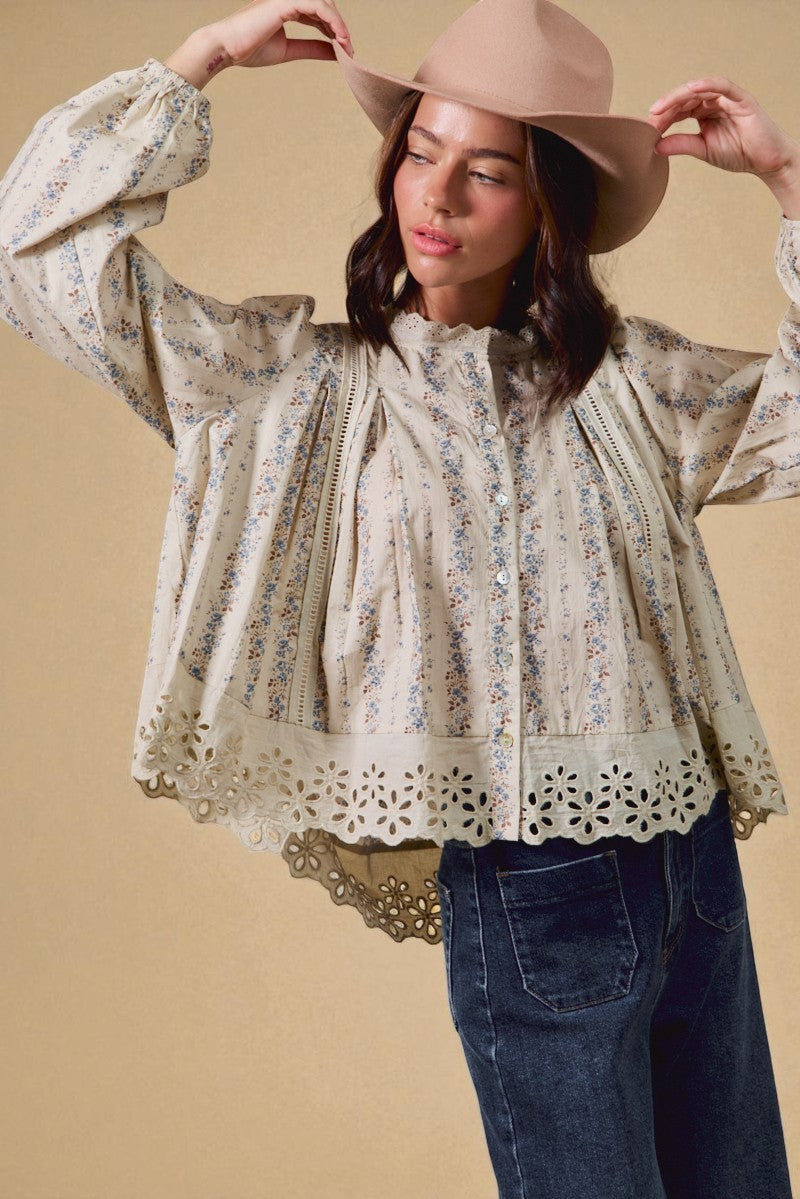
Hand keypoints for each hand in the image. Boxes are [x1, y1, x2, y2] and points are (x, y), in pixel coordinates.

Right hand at [211, 0, 353, 68]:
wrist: (227, 48)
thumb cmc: (249, 49)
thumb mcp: (289, 51)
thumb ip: (311, 49)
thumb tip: (334, 52)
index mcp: (286, 7)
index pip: (318, 13)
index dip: (333, 30)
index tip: (344, 50)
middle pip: (324, 6)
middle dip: (339, 27)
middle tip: (349, 49)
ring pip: (324, 4)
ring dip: (339, 25)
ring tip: (347, 46)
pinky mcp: (286, 1)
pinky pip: (318, 7)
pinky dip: (333, 23)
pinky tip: (340, 39)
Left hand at [646, 77, 798, 181]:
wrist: (765, 161)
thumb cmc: (737, 153)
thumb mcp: (702, 150)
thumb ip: (681, 145)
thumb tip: (655, 146)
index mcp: (703, 113)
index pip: (678, 111)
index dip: (662, 118)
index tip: (645, 130)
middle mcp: (713, 102)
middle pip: (684, 98)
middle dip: (665, 108)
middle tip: (649, 120)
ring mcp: (726, 98)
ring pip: (698, 90)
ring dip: (678, 97)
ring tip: (661, 108)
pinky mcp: (740, 98)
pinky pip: (722, 86)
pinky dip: (707, 84)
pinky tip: (692, 88)